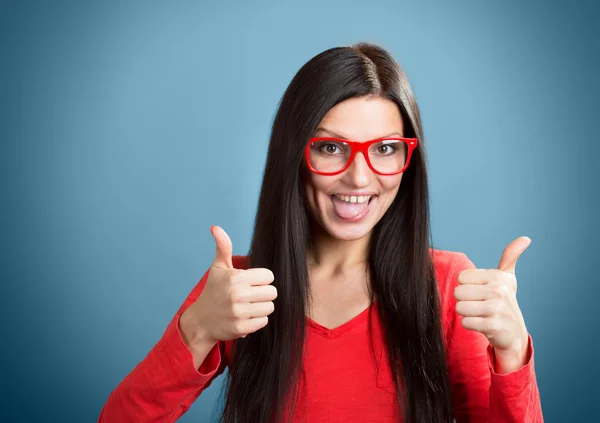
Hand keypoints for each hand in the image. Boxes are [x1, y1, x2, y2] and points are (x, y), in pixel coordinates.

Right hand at [180, 226, 276, 345]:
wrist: (201, 321)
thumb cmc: (213, 291)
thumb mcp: (218, 268)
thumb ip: (223, 247)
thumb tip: (215, 227)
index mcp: (236, 278)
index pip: (268, 276)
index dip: (261, 279)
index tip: (250, 282)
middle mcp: (238, 295)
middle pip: (272, 292)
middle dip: (263, 293)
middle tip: (250, 295)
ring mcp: (240, 313)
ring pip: (270, 307)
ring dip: (261, 307)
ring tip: (248, 306)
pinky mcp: (242, 328)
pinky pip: (264, 321)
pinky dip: (257, 320)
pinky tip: (245, 317)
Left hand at [454, 236, 531, 372]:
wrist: (514, 333)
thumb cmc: (504, 301)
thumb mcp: (507, 278)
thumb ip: (510, 257)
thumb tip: (526, 238)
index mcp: (498, 276)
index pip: (461, 277)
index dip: (467, 286)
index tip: (481, 292)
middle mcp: (498, 290)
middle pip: (458, 292)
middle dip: (465, 301)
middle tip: (479, 305)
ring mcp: (496, 308)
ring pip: (460, 307)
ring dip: (467, 313)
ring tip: (481, 314)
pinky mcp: (493, 326)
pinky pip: (465, 322)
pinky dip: (470, 325)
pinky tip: (483, 324)